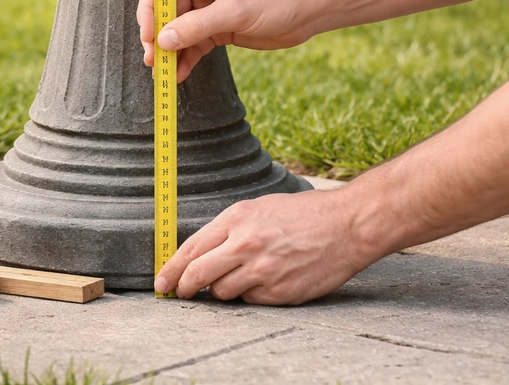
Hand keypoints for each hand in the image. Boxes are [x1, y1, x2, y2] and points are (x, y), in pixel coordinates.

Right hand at [137, 0, 322, 81]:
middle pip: (166, 9)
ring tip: (164, 72)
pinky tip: (180, 73)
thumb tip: (164, 40)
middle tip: (153, 59)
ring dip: (171, 50)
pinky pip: (195, 42)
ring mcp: (209, 6)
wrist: (312, 8)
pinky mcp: (219, 26)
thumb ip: (197, 25)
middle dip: (158, 35)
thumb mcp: (236, 10)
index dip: (150, 9)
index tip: (148, 34)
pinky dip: (187, 57)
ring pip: (179, 29)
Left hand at [153, 189, 373, 304]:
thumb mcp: (259, 208)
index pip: (191, 248)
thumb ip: (229, 229)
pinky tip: (268, 279)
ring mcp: (263, 270)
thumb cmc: (303, 214)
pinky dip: (252, 294)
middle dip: (185, 287)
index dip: (171, 268)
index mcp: (237, 218)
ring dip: (223, 289)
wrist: (346, 225)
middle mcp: (246, 244)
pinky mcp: (280, 292)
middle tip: (181, 293)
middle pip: (198, 275)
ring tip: (243, 275)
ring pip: (223, 292)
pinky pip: (251, 300)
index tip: (162, 282)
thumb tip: (200, 252)